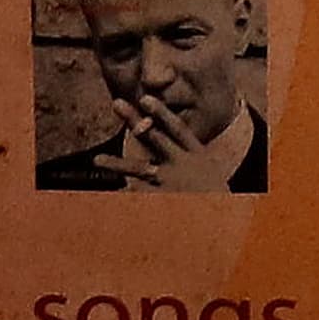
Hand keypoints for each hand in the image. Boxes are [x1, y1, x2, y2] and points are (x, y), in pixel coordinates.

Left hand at [99, 78, 251, 191]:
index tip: (145, 98)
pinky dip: (123, 195)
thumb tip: (172, 142)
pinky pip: (137, 196)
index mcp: (196, 154)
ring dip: (116, 164)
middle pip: (154, 137)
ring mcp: (169, 183)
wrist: (222, 221)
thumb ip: (188, 156)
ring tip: (96, 161)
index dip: (160, 112)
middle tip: (116, 103)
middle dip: (134, 119)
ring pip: (138, 168)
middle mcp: (181, 165)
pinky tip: (108, 196)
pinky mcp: (159, 201)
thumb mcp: (208, 170)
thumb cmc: (213, 195)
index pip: (176, 128)